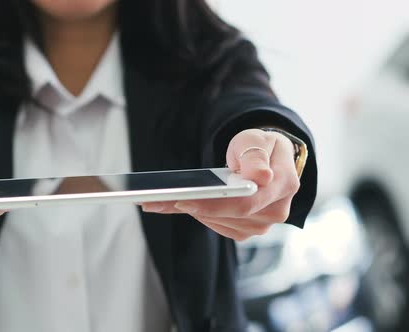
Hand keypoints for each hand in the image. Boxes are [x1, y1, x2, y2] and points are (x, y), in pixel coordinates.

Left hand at [141, 129, 299, 240]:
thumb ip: (255, 154)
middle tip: (158, 200)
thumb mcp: (256, 139)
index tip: (184, 201)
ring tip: (161, 201)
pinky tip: (175, 205)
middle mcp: (275, 211)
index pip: (245, 203)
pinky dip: (197, 215)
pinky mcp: (246, 230)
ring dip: (192, 211)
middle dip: (194, 207)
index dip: (213, 205)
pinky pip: (217, 226)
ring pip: (220, 222)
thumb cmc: (261, 147)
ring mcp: (262, 224)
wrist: (267, 160)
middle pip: (229, 215)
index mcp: (284, 184)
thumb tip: (260, 175)